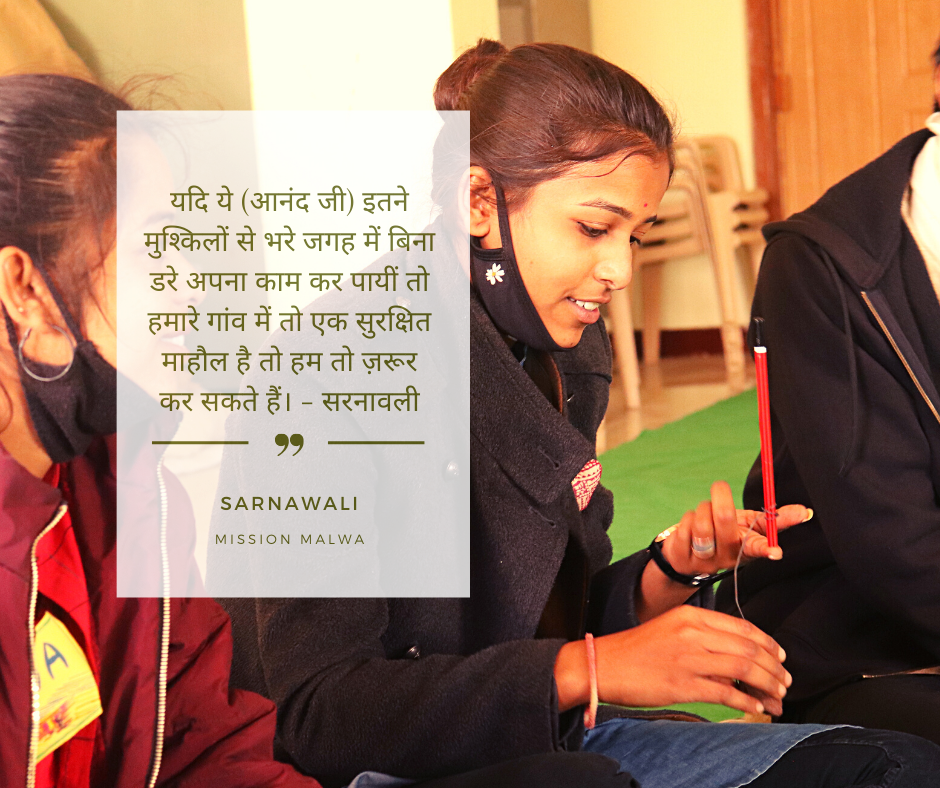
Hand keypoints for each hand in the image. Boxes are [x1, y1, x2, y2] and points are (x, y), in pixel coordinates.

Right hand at [554, 606, 790, 715]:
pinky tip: (757, 707)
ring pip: (744, 670)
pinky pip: (726, 693)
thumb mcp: (672, 628)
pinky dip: (747, 701)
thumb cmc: (638, 649)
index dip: (769, 644)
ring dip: (767, 685)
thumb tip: (740, 654)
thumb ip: (704, 635)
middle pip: (749, 649)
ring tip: (777, 696)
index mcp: (691, 616)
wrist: (605, 664)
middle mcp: (693, 633)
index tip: (781, 658)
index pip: (743, 628)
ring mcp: (689, 659)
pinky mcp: (682, 685)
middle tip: (785, 682)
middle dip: (774, 668)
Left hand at [660, 480, 811, 576]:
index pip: (759, 548)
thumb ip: (776, 520)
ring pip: (702, 519)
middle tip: (720, 487)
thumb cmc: (725, 536)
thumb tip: (806, 511)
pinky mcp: (682, 557)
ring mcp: (704, 559)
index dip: (767, 549)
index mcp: (746, 548)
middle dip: (720, 496)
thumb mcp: (750, 528)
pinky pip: (685, 525)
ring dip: (702, 509)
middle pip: (724, 519)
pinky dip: (687, 520)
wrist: (688, 559)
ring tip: (705, 514)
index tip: (776, 553)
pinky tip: (690, 530)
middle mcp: (727, 556)